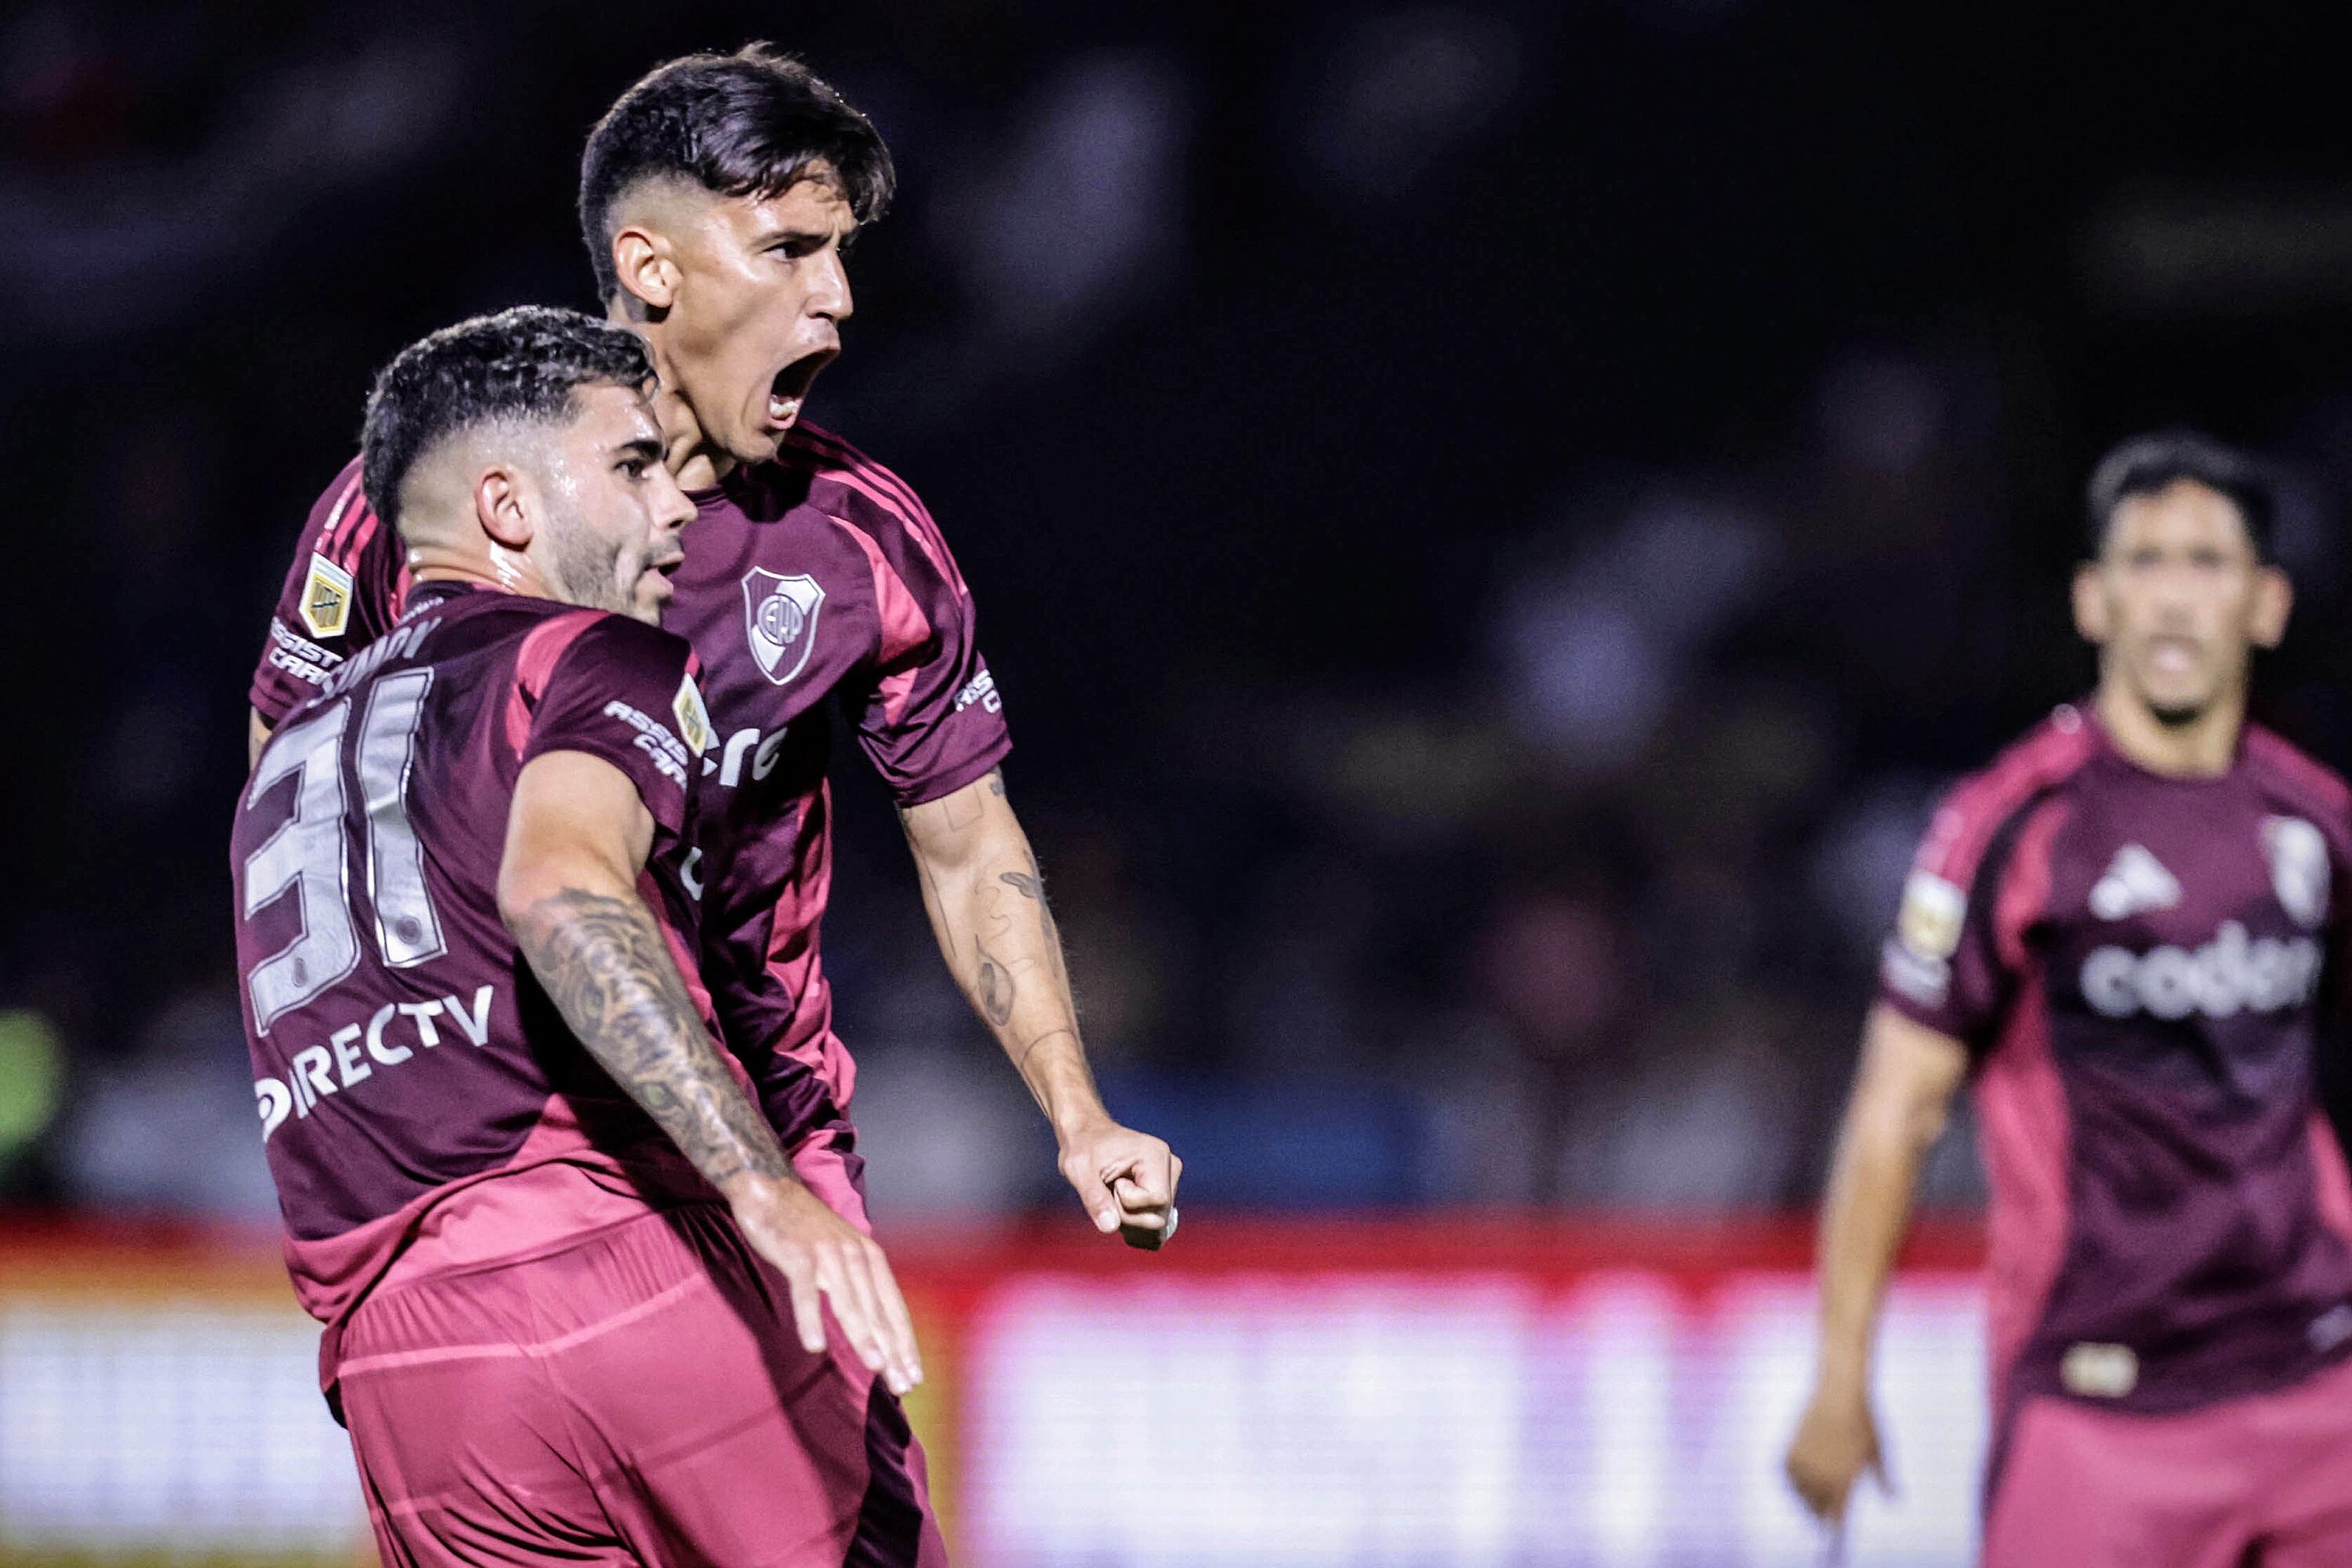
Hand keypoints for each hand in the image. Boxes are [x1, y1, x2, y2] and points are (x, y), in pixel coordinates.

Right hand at [723, 1172, 923, 1395]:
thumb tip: (872, 1329)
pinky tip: (815, 1346)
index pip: (894, 1309)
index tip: (914, 1377)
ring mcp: (828, 1254)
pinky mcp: (798, 1254)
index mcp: (871, 1258)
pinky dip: (811, 1318)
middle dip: (893, 1350)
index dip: (905, 1344)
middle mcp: (856, 1255)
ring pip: (849, 1303)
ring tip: (876, 1367)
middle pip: (878, 1312)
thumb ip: (857, 1287)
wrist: (772, 1191)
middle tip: (903, 1384)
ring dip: (863, 1337)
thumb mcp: (843, 1254)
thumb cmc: (807, 1230)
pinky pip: (805, 1291)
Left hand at [1057, 1118, 1180, 1247]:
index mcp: (1156, 1155)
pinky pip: (1155, 1228)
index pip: (1157, 1200)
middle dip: (1127, 1216)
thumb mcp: (1079, 1170)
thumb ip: (1095, 1199)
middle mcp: (1170, 1168)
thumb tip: (1110, 1227)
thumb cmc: (1083, 1147)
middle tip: (1109, 1191)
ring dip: (1129, 1222)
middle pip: (1159, 1218)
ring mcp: (1170, 1182)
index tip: (1112, 1182)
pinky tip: (1120, 1208)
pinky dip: (1135, 1227)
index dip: (1128, 1202)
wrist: (1087, 1137)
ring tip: (1114, 1196)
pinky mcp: (1165, 1194)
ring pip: (1157, 1227)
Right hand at [1785, 1381, 1885, 1524]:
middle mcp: (1821, 1477)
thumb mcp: (1879, 1452)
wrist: (1839, 1391)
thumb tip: (1894, 1499)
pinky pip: (1789, 1480)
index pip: (1836, 1519)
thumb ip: (1885, 1479)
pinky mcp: (1789, 1453)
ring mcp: (1803, 1465)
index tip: (1833, 1544)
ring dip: (1808, 1501)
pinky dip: (1795, 1483)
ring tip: (1815, 1500)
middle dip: (1823, 1516)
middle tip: (1828, 1517)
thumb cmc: (1865, 1421)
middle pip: (1817, 1512)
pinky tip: (1802, 1481)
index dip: (1835, 1535)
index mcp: (1844, 1482)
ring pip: (1801, 1497)